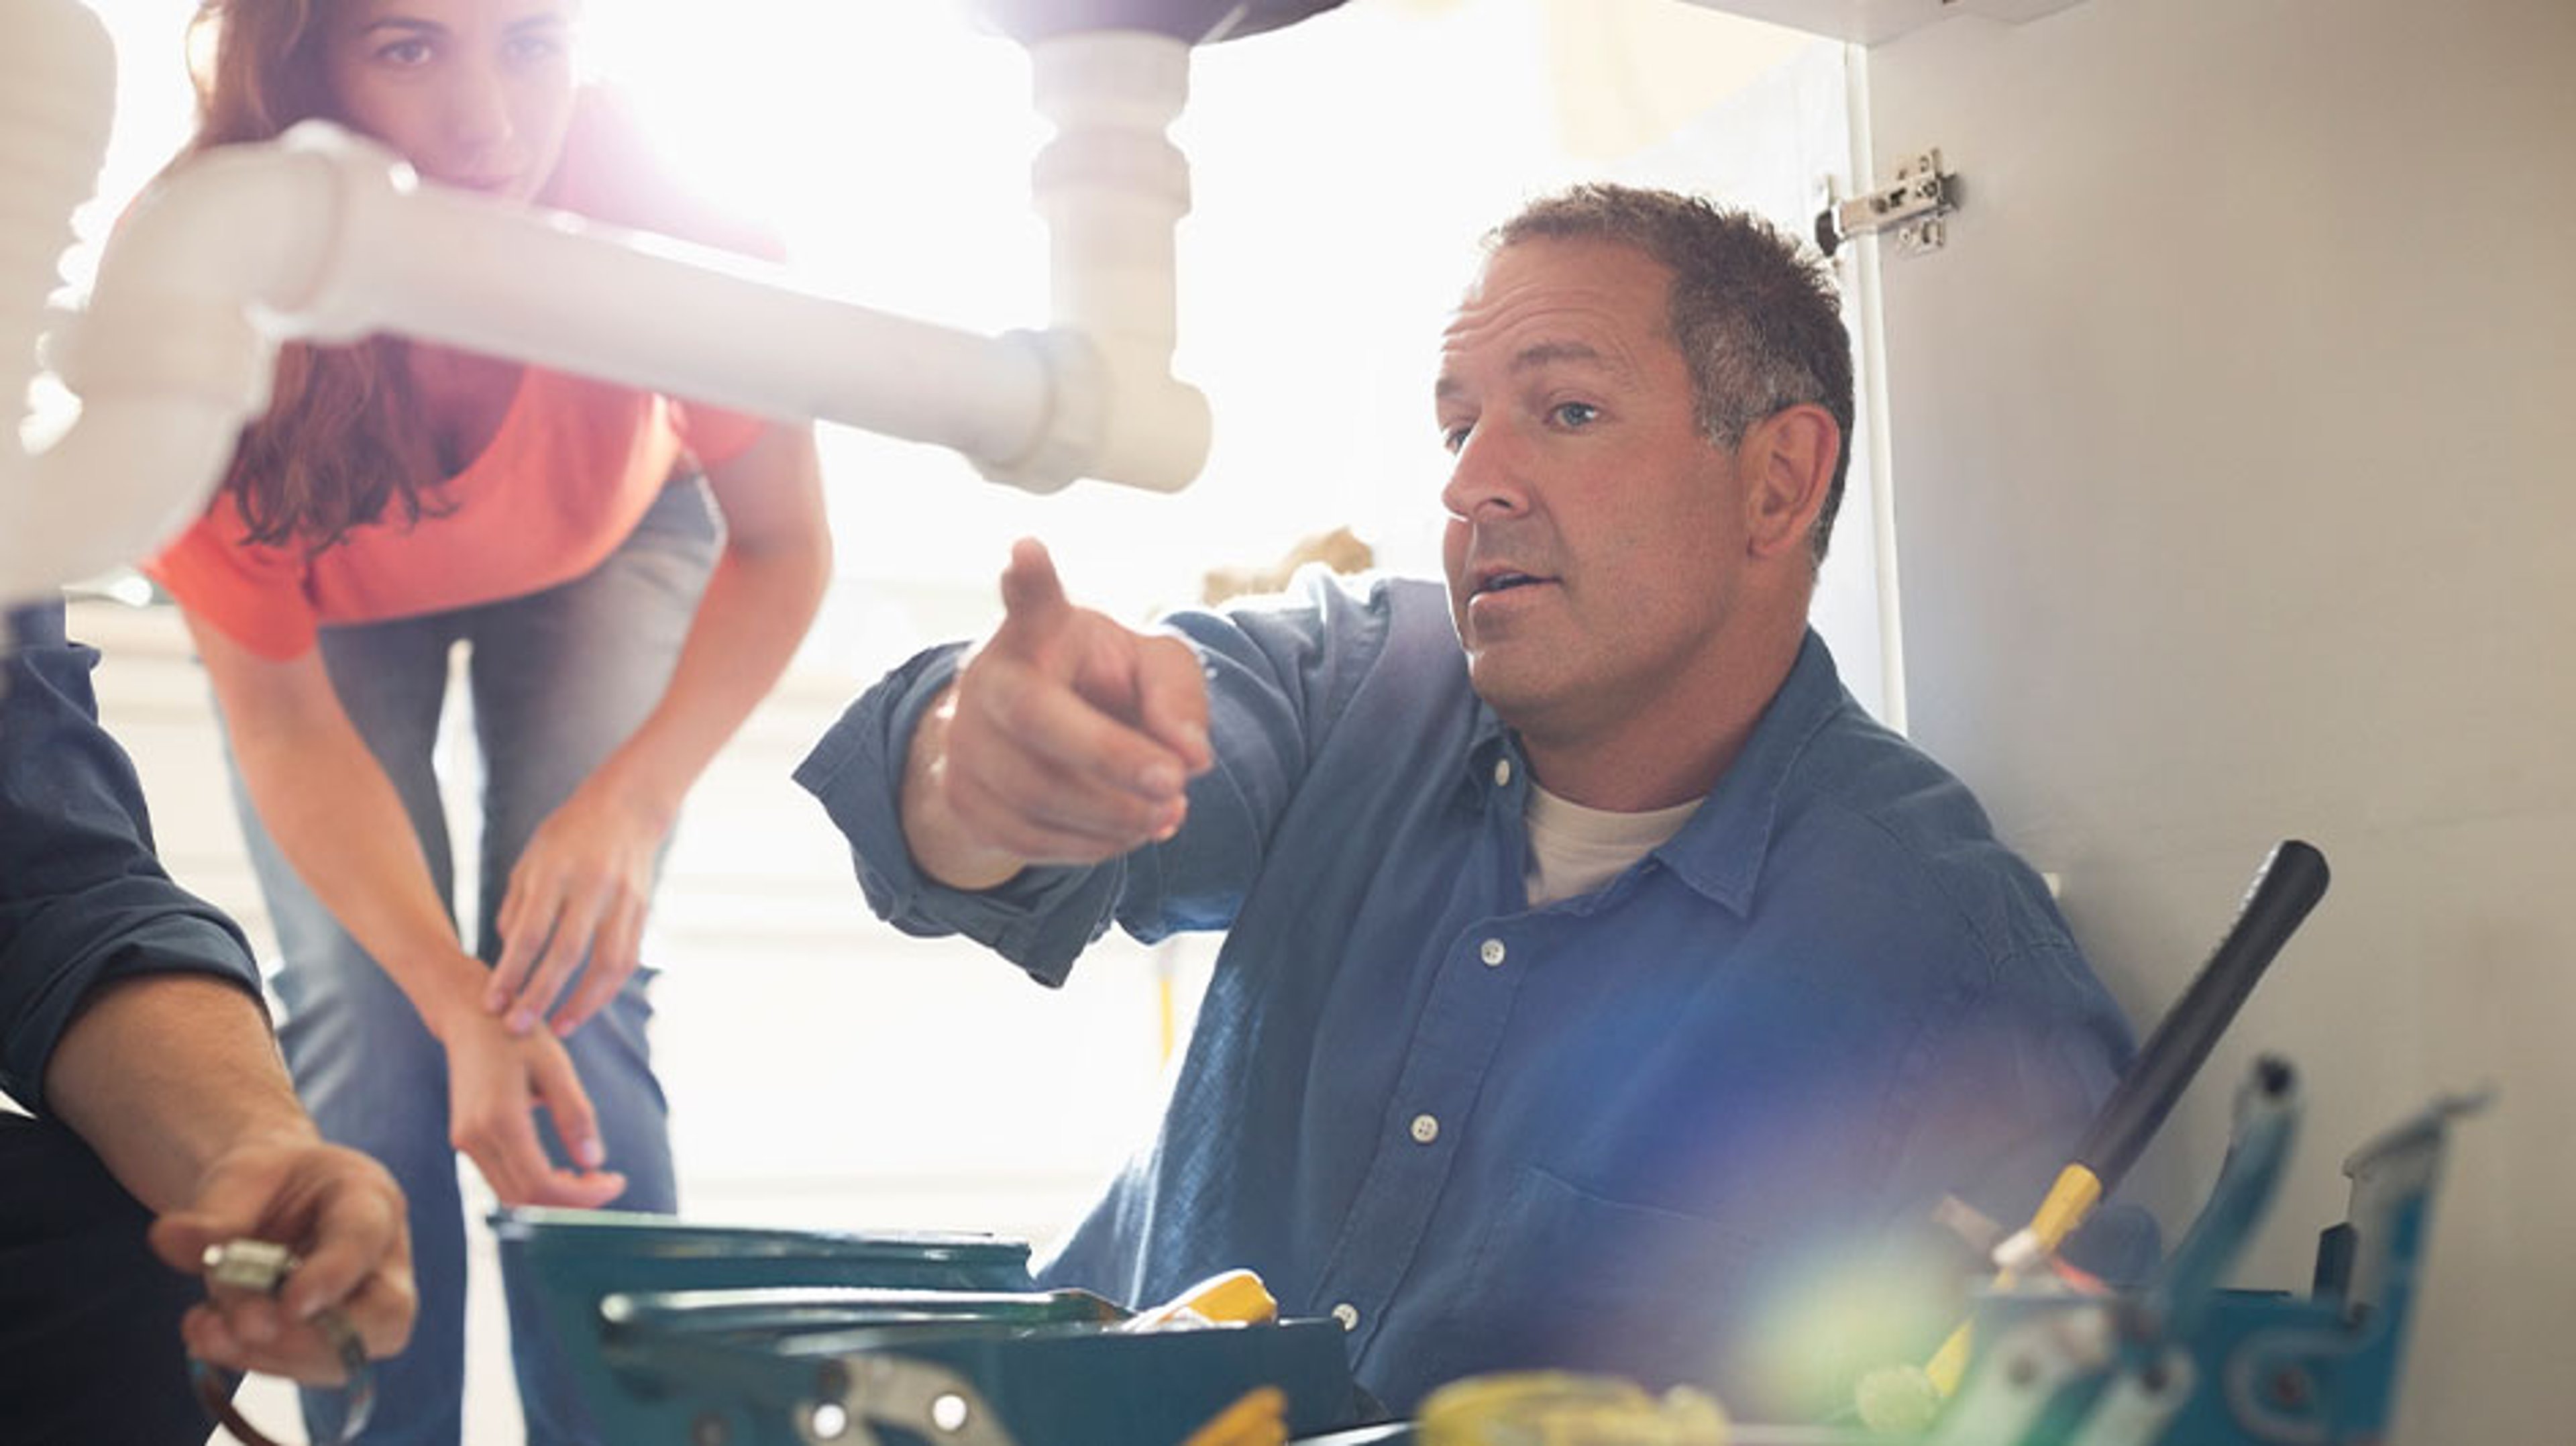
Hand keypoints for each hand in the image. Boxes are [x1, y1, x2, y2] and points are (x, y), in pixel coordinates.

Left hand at [147, 1141, 414, 1383]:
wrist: (267, 1201)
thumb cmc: (265, 1180)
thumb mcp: (238, 1176)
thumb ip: (213, 1211)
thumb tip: (169, 1239)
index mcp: (368, 1198)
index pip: (364, 1237)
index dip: (333, 1275)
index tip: (288, 1306)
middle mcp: (380, 1261)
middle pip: (386, 1318)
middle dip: (316, 1339)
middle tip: (249, 1328)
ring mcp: (361, 1309)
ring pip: (344, 1357)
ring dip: (271, 1356)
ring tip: (206, 1331)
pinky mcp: (328, 1343)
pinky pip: (303, 1368)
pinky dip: (250, 1359)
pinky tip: (207, 1335)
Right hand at [438, 1006, 627, 1207]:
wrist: (471, 1018)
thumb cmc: (519, 1036)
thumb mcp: (556, 1066)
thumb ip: (575, 1114)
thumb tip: (595, 1162)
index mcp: (499, 1119)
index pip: (540, 1184)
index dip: (582, 1196)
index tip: (616, 1183)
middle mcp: (475, 1137)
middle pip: (525, 1198)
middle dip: (571, 1201)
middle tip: (608, 1183)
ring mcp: (465, 1141)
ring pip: (510, 1195)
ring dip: (553, 1197)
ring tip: (591, 1179)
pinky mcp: (465, 1141)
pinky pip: (501, 1180)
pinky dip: (534, 1186)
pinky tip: (563, 1173)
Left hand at [486, 772, 671, 1036]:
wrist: (627, 808)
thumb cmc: (567, 836)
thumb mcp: (531, 861)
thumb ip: (517, 909)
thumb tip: (510, 957)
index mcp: (556, 872)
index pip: (531, 933)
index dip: (511, 973)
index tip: (492, 1004)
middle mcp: (593, 887)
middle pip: (566, 953)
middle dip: (540, 995)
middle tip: (516, 1028)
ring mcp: (623, 900)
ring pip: (607, 963)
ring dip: (583, 1002)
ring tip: (559, 1028)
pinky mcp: (642, 911)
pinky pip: (626, 958)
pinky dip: (606, 988)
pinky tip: (586, 1005)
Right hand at [905, 539, 1213, 888]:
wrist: (1037, 739)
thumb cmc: (1104, 686)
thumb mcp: (1154, 670)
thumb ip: (1179, 697)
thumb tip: (1190, 758)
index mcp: (1039, 631)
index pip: (1032, 601)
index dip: (1028, 579)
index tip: (1026, 550)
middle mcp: (989, 678)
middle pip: (1039, 719)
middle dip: (1112, 758)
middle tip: (1176, 784)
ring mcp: (965, 741)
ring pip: (1036, 793)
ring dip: (1115, 815)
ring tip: (1167, 813)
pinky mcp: (960, 798)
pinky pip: (1029, 839)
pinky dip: (1091, 846)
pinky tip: (1129, 832)